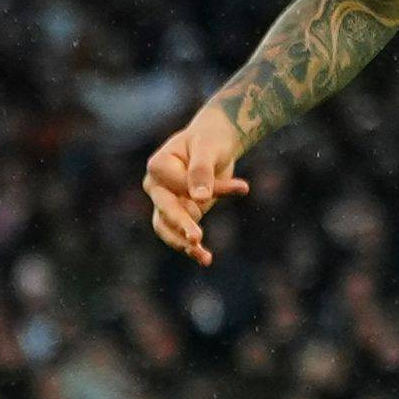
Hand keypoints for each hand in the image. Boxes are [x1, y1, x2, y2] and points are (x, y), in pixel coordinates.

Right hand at [142, 105, 250, 265]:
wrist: (215, 142)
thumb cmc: (210, 140)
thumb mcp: (208, 148)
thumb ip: (201, 171)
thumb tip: (199, 198)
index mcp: (157, 166)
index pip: (179, 186)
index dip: (209, 189)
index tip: (242, 186)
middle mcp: (156, 186)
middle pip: (165, 210)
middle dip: (182, 225)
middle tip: (197, 238)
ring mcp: (166, 202)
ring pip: (168, 228)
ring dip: (184, 243)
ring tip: (204, 256)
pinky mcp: (180, 213)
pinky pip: (181, 234)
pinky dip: (192, 247)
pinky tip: (205, 258)